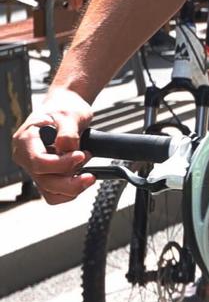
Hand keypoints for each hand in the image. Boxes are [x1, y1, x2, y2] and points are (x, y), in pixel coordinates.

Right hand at [14, 86, 95, 202]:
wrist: (66, 108)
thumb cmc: (65, 108)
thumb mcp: (70, 115)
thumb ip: (68, 134)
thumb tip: (69, 152)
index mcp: (25, 140)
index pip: (38, 161)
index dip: (61, 164)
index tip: (81, 155)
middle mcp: (26, 156)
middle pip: (45, 181)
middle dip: (71, 181)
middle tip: (91, 173)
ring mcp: (35, 168)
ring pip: (50, 191)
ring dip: (72, 188)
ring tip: (88, 174)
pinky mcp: (46, 175)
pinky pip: (55, 193)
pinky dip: (71, 191)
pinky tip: (82, 177)